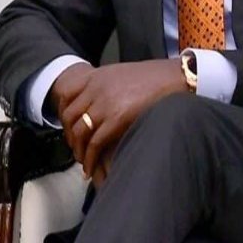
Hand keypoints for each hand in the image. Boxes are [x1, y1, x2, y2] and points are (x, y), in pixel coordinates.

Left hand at [56, 59, 188, 184]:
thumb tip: (97, 102)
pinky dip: (90, 158)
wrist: (178, 77)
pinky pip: (94, 143)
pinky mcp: (117, 118)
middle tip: (76, 149)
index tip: (69, 128)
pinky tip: (91, 168)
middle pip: (70, 117)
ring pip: (79, 132)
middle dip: (70, 136)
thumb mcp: (122, 75)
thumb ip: (105, 86)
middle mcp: (96, 89)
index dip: (63, 115)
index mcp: (96, 76)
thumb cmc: (156, 78)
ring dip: (79, 150)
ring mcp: (105, 103)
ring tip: (84, 162)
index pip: (66, 96)